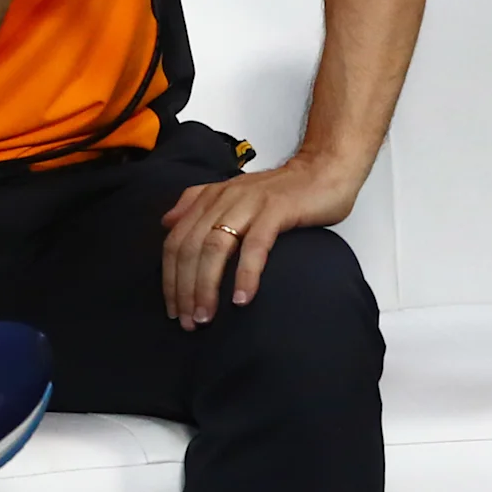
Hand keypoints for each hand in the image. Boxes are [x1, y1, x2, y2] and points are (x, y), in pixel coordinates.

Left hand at [157, 148, 367, 328]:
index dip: (169, 278)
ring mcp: (250, 203)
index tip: (173, 309)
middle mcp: (224, 199)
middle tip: (188, 321)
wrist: (324, 170)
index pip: (176, 241)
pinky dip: (245, 274)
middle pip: (191, 248)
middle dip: (184, 289)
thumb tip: (167, 223)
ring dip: (206, 286)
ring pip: (215, 247)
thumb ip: (197, 203)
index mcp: (211, 198)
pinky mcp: (277, 210)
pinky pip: (255, 245)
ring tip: (206, 316)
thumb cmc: (281, 191)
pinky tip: (241, 299)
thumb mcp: (232, 194)